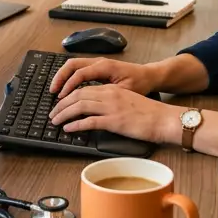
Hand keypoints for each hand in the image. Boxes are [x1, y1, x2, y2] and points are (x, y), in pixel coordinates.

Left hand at [48, 84, 181, 143]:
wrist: (165, 119)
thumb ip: (112, 102)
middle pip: (77, 95)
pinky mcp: (114, 121)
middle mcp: (110, 94)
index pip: (84, 88)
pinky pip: (89, 121)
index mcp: (112, 89)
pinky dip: (76, 125)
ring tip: (55, 121)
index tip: (60, 103)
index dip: (68, 96)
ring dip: (64, 114)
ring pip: (80, 106)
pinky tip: (68, 129)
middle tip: (52, 113)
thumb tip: (96, 112)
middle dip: (61, 104)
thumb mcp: (128, 101)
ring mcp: (111, 107)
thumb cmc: (150, 113)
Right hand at [49, 57, 159, 98]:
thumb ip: (107, 95)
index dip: (69, 86)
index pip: (80, 74)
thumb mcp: (124, 92)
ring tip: (55, 90)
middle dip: (60, 78)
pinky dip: (69, 77)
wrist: (149, 76)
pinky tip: (66, 88)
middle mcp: (99, 62)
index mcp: (104, 67)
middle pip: (72, 64)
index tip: (62, 98)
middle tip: (52, 92)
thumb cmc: (139, 83)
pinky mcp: (97, 67)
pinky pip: (79, 68)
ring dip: (63, 76)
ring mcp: (97, 63)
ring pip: (73, 65)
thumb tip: (91, 104)